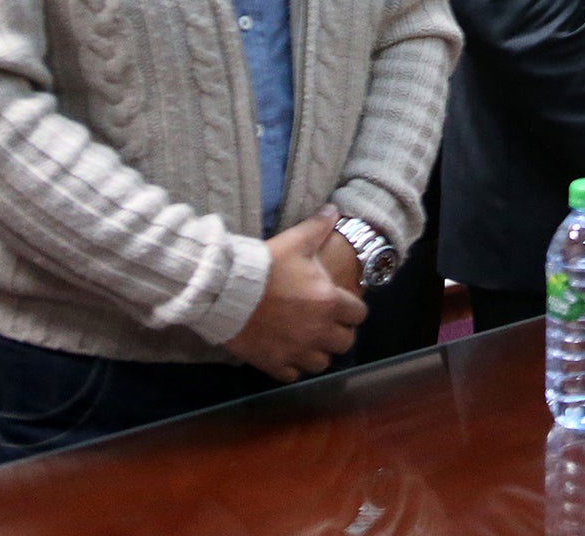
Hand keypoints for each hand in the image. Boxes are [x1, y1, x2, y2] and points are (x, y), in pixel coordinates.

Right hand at [224, 207, 369, 383]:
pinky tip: (287, 352)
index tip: (343, 305)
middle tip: (328, 323)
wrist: (225, 290)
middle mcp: (317, 331)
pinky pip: (293, 375)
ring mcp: (295, 350)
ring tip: (309, 340)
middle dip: (339, 333)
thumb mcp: (296, 241)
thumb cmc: (266, 266)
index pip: (359, 315)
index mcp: (329, 302)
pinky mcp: (273, 363)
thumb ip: (319, 226)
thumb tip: (334, 210)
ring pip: (322, 363)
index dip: (353, 310)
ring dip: (319, 352)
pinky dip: (293, 366)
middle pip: (345, 343)